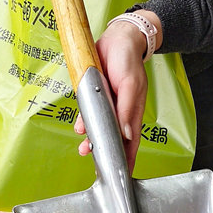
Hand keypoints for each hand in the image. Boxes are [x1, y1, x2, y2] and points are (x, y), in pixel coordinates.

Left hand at [74, 11, 161, 172]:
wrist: (116, 38)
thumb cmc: (127, 60)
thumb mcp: (129, 84)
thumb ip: (127, 109)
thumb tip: (126, 133)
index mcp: (133, 110)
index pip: (131, 141)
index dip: (127, 157)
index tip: (123, 174)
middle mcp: (121, 110)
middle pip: (114, 137)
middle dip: (105, 152)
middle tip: (96, 164)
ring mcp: (108, 103)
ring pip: (99, 126)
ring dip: (92, 138)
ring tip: (84, 149)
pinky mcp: (95, 94)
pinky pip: (88, 111)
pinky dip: (83, 121)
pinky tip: (79, 127)